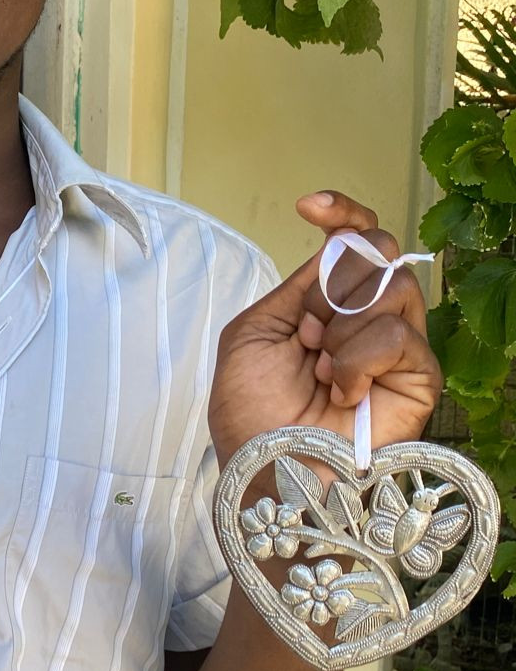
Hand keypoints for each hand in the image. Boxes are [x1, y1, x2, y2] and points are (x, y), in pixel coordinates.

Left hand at [207, 190, 441, 473]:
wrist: (265, 463)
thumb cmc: (251, 407)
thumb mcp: (256, 330)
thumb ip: (299, 287)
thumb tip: (338, 247)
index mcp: (327, 303)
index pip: (355, 240)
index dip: (343, 213)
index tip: (310, 207)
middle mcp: (367, 317)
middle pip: (381, 252)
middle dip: (336, 282)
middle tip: (309, 330)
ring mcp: (396, 346)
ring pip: (393, 287)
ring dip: (342, 327)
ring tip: (320, 368)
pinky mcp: (419, 378)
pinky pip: (399, 336)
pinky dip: (358, 360)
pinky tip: (341, 390)